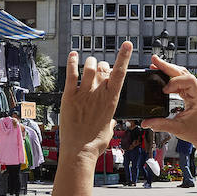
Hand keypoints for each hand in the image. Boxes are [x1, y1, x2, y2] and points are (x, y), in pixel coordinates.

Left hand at [59, 42, 132, 161]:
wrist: (79, 151)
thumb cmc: (96, 143)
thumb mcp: (109, 129)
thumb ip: (110, 120)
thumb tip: (110, 121)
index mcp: (111, 101)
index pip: (120, 74)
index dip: (124, 57)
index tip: (127, 45)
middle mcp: (99, 94)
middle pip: (104, 68)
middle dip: (103, 66)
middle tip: (100, 70)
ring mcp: (83, 94)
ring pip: (89, 67)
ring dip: (91, 62)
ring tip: (89, 64)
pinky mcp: (69, 97)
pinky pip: (71, 75)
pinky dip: (72, 63)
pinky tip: (73, 56)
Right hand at [143, 55, 196, 146]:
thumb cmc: (196, 131)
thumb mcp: (177, 128)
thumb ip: (161, 125)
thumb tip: (146, 122)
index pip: (188, 80)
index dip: (174, 82)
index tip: (164, 90)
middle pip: (183, 72)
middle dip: (167, 66)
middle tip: (154, 60)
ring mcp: (196, 89)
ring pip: (181, 74)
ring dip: (168, 69)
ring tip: (155, 65)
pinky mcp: (191, 91)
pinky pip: (180, 80)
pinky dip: (170, 77)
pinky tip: (161, 75)